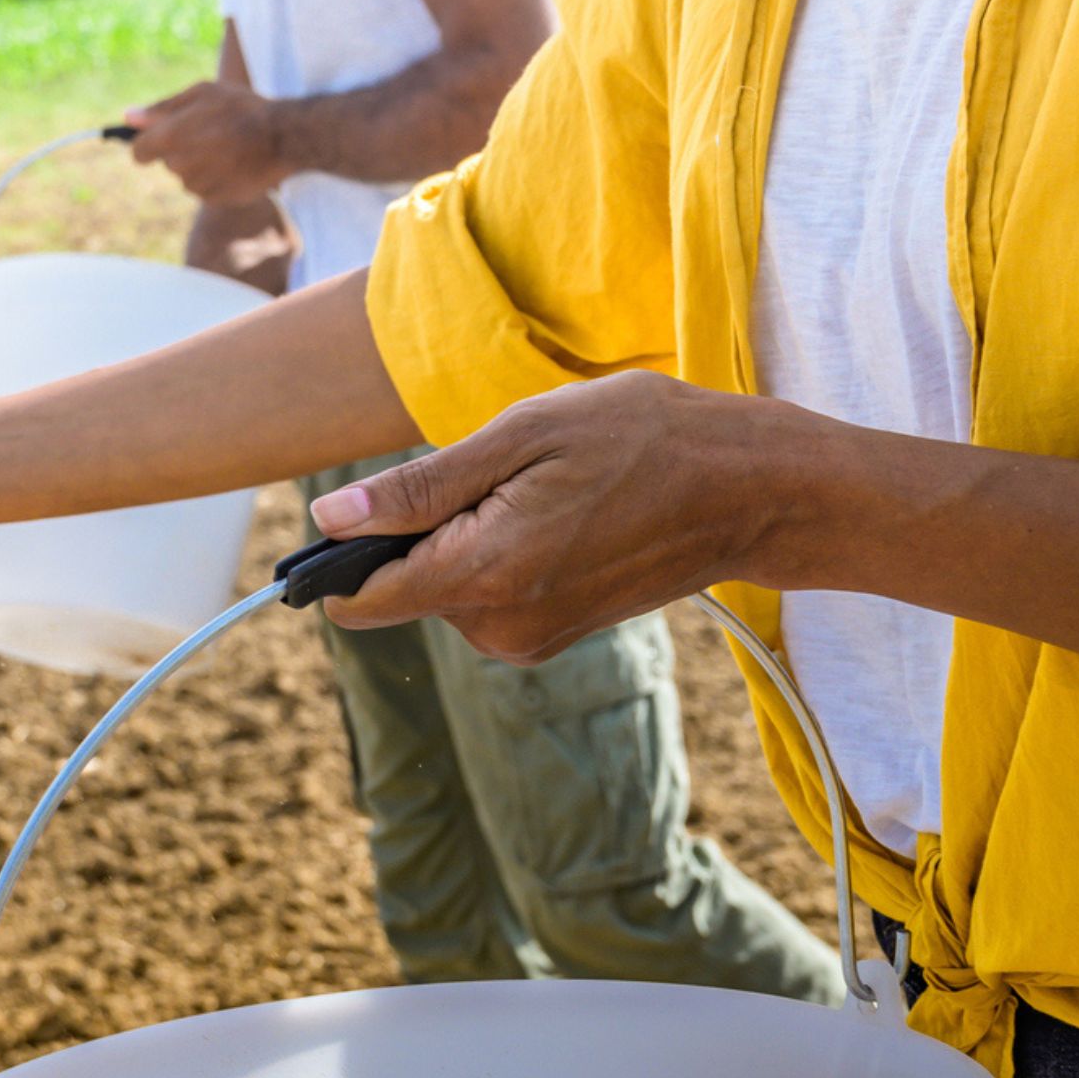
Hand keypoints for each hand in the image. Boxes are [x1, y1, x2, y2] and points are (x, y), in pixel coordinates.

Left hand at [126, 81, 287, 203]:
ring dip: (200, 164)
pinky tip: (236, 163)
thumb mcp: (202, 93)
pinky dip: (217, 178)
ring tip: (228, 146)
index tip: (159, 138)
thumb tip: (128, 117)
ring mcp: (198, 186)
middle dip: (182, 149)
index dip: (147, 144)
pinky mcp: (217, 199)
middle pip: (168, 162)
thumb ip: (162, 108)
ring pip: (188, 177)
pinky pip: (207, 189)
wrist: (282, 137)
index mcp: (170, 138)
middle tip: (212, 132)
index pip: (139, 152)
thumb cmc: (241, 108)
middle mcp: (180, 166)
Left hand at [309, 371, 825, 661]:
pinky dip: (500, 553)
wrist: (750, 491)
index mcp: (482, 575)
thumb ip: (418, 488)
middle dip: (424, 530)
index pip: (361, 598)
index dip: (337, 558)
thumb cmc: (643, 441)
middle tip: (502, 472)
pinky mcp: (549, 638)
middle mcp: (497, 628)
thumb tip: (327, 520)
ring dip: (468, 535)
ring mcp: (526, 640)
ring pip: (446, 588)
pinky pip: (487, 595)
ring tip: (545, 489)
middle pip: (403, 587)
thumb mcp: (522, 437)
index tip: (347, 515)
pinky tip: (560, 514)